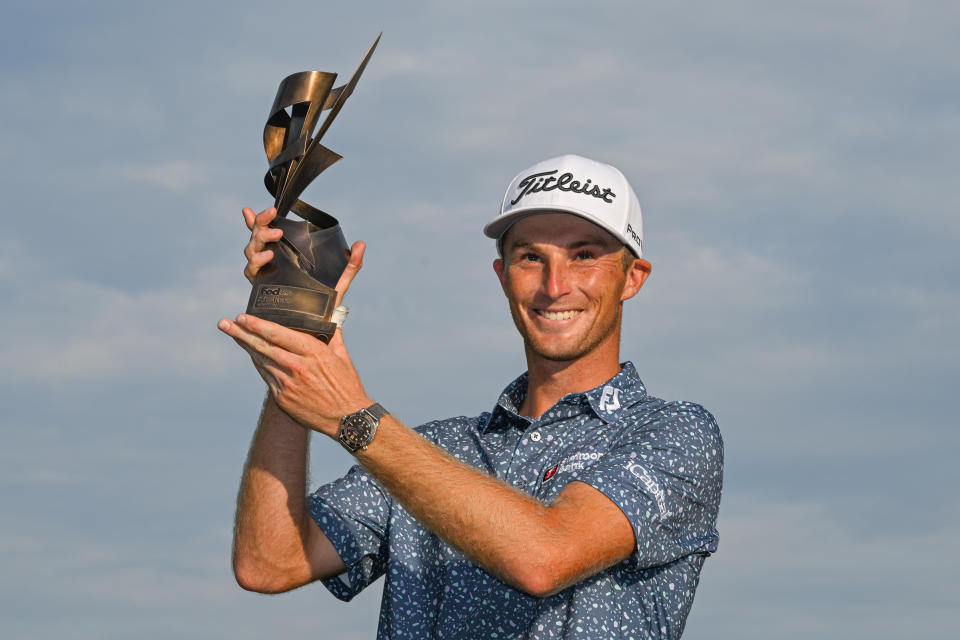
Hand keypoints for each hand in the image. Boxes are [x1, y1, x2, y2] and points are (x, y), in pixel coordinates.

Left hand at [218, 313, 371, 437]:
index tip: (243, 317)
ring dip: (246, 347)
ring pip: (261, 361)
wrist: (347, 419)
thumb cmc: (347, 385)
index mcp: (313, 353)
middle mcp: (297, 367)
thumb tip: (331, 316)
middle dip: (241, 334)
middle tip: (223, 323)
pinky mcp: (283, 398)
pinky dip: (259, 364)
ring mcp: (287, 384)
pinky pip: (266, 376)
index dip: (258, 325)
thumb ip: (333, 334)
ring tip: (234, 334)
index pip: (279, 334)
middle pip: (263, 347)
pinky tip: (253, 355)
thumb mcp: (342, 356)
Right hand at [242, 206, 282, 282]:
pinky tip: (268, 257)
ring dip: (260, 246)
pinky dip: (257, 262)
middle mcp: (257, 248)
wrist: (294, 284)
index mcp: (264, 238)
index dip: (264, 217)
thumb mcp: (288, 242)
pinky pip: (250, 268)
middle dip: (265, 233)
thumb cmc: (289, 261)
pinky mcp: (254, 275)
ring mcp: (254, 262)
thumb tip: (268, 211)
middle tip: (279, 232)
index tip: (273, 210)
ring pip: (251, 251)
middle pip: (256, 236)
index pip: (259, 224)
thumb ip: (280, 228)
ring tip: (273, 248)